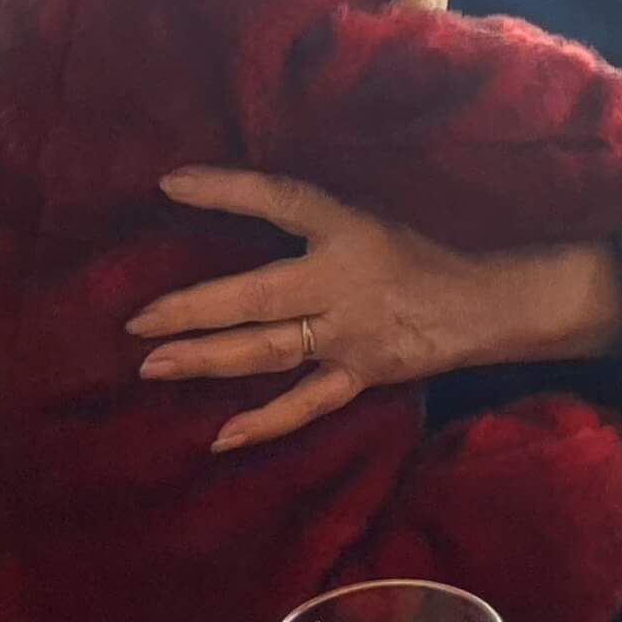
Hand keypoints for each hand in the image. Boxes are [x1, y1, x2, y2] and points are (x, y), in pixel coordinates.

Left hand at [126, 167, 621, 451]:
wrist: (486, 302)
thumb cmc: (418, 251)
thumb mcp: (364, 216)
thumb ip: (304, 218)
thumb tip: (226, 201)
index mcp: (345, 227)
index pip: (278, 199)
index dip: (225, 188)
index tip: (168, 183)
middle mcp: (340, 281)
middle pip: (255, 294)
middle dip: (192, 307)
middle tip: (135, 320)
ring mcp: (348, 334)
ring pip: (267, 350)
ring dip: (207, 358)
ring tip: (152, 365)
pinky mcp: (360, 374)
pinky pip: (307, 404)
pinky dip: (264, 423)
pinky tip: (218, 437)